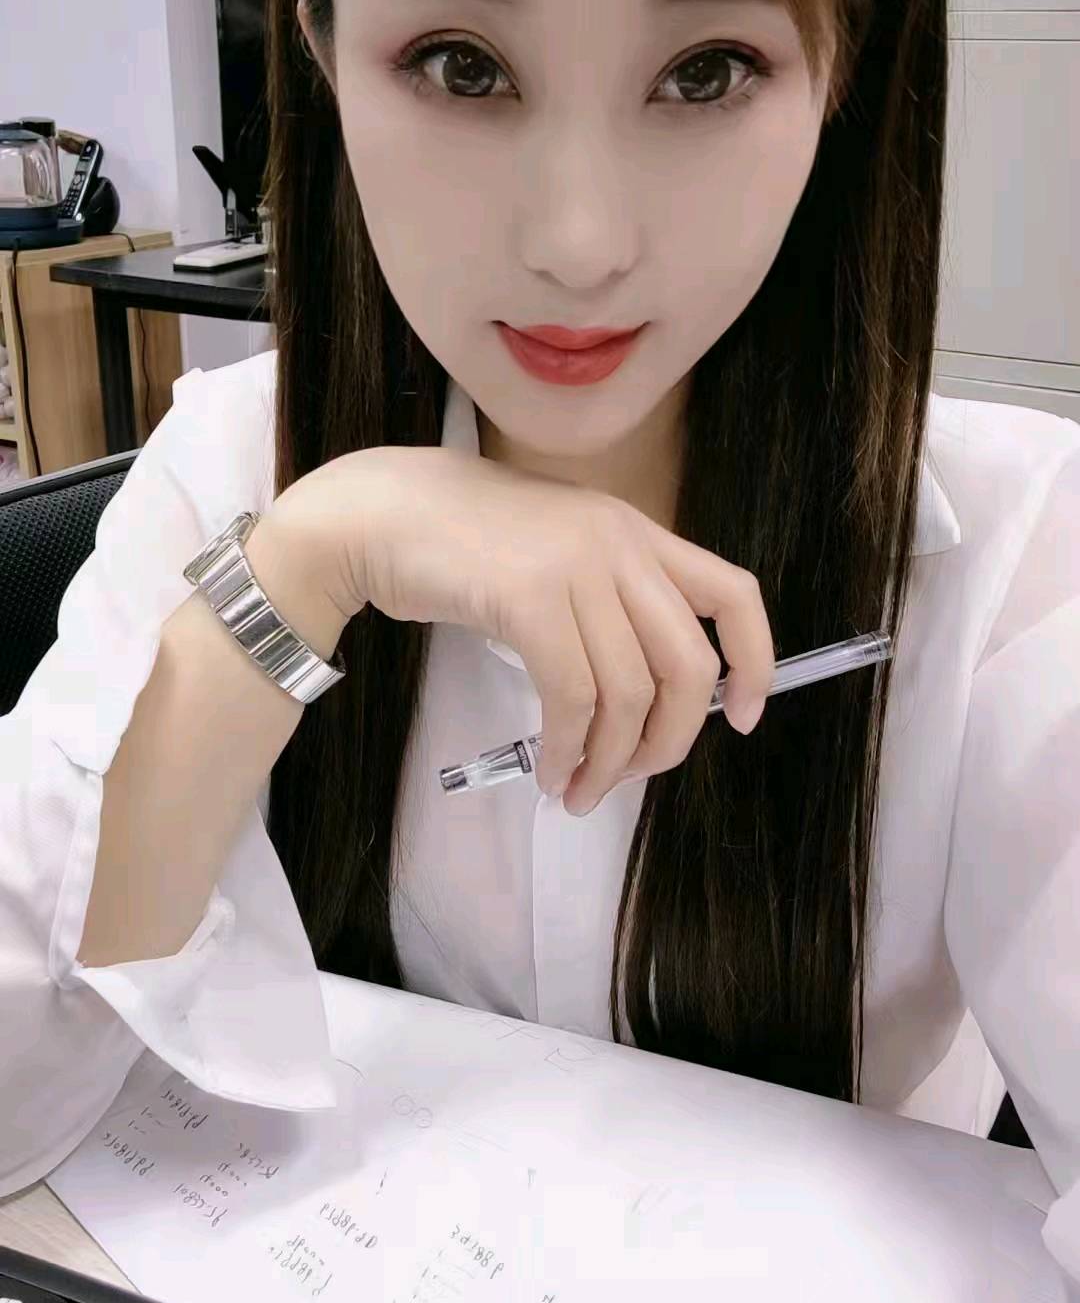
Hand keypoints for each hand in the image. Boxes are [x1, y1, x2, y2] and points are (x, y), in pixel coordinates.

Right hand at [265, 445, 774, 814]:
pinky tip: (550, 769)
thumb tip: (642, 700)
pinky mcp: (528, 599)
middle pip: (688, 666)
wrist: (379, 512)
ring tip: (577, 790)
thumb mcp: (558, 551)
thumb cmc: (461, 541)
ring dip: (609, 761)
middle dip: (670, 741)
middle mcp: (619, 543)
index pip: (733, 594)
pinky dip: (567, 748)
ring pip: (630, 693)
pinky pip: (572, 698)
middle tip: (629, 778)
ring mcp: (576, 567)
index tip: (743, 717)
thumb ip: (607, 600)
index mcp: (636, 531)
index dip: (755, 662)